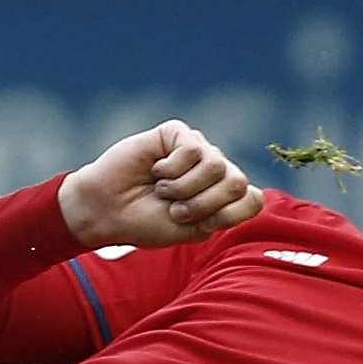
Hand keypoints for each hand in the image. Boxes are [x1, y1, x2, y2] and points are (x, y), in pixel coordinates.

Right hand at [59, 121, 261, 249]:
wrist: (108, 211)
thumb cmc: (148, 222)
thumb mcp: (193, 229)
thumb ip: (226, 214)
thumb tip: (254, 191)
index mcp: (224, 195)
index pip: (253, 199)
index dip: (226, 215)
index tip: (197, 224)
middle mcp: (215, 169)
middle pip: (237, 182)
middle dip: (204, 204)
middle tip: (176, 210)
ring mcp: (197, 149)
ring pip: (216, 166)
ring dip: (184, 188)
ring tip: (163, 192)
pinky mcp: (176, 133)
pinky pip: (192, 149)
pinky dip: (171, 169)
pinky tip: (156, 172)